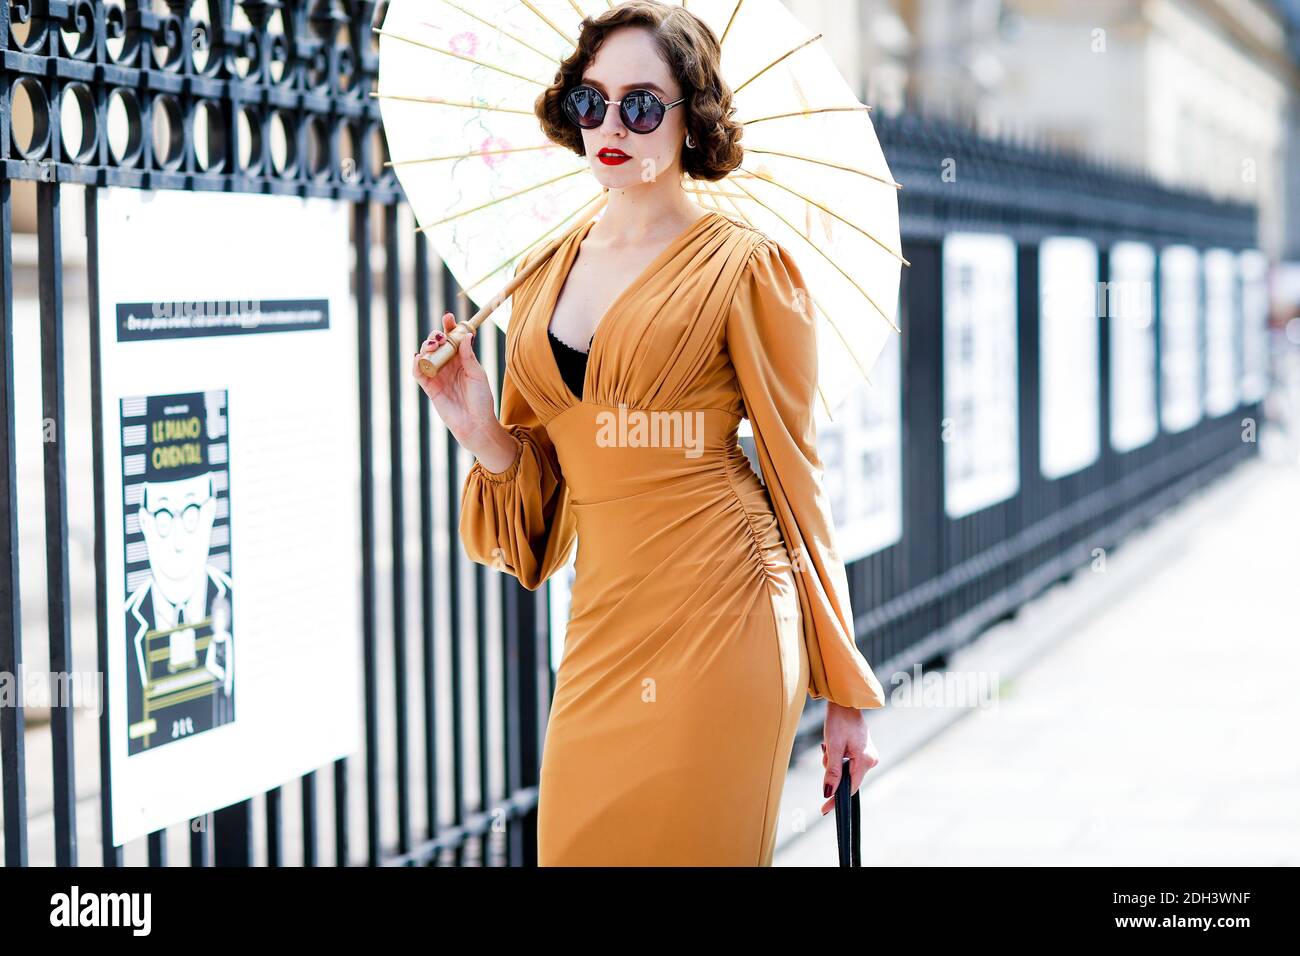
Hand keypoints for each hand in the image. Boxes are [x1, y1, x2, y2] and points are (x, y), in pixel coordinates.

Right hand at [411, 312, 508, 457]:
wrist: (475, 424)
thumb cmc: (481, 400)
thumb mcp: (478, 375)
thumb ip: (469, 356)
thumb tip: (466, 336)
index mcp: (462, 359)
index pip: (453, 339)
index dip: (449, 327)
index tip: (449, 317)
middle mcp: (448, 365)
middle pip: (437, 344)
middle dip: (436, 335)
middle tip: (441, 336)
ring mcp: (438, 375)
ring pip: (426, 355)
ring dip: (426, 346)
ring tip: (434, 344)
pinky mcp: (429, 387)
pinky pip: (419, 373)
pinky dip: (417, 364)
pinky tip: (419, 357)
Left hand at [819, 702, 879, 814]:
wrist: (846, 702)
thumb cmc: (839, 721)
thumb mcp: (833, 746)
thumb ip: (832, 771)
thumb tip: (828, 792)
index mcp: (865, 760)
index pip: (850, 788)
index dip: (836, 799)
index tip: (824, 810)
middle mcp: (871, 760)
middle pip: (847, 779)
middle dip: (832, 771)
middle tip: (826, 751)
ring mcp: (869, 756)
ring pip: (846, 770)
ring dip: (834, 763)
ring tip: (829, 744)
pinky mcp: (864, 752)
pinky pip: (848, 763)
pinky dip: (838, 758)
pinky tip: (834, 745)